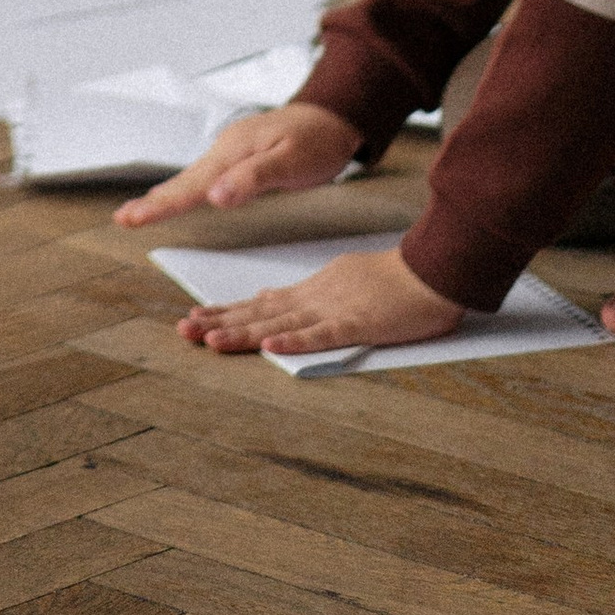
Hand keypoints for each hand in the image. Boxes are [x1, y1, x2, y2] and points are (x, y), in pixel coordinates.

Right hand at [116, 98, 359, 227]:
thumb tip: (214, 198)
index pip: (191, 185)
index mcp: (233, 151)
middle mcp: (225, 149)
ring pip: (191, 179)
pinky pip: (204, 176)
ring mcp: (230, 151)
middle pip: (183, 181)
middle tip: (123, 219)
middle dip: (152, 202)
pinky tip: (178, 196)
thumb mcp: (292, 162)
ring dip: (164, 197)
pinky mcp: (238, 157)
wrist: (333, 117)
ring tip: (139, 212)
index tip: (133, 218)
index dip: (161, 205)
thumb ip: (252, 180)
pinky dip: (185, 189)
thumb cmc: (317, 141)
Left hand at [169, 242, 461, 360]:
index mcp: (312, 290)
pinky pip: (322, 334)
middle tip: (184, 329)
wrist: (430, 268)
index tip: (195, 317)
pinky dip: (295, 340)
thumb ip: (306, 298)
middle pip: (260, 312)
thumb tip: (271, 303)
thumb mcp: (341, 284)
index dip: (226, 312)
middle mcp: (314, 297)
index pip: (260, 304)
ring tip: (212, 340)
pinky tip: (272, 346)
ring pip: (281, 323)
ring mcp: (334, 309)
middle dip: (221, 322)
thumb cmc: (392, 280)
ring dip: (245, 333)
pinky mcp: (358, 322)